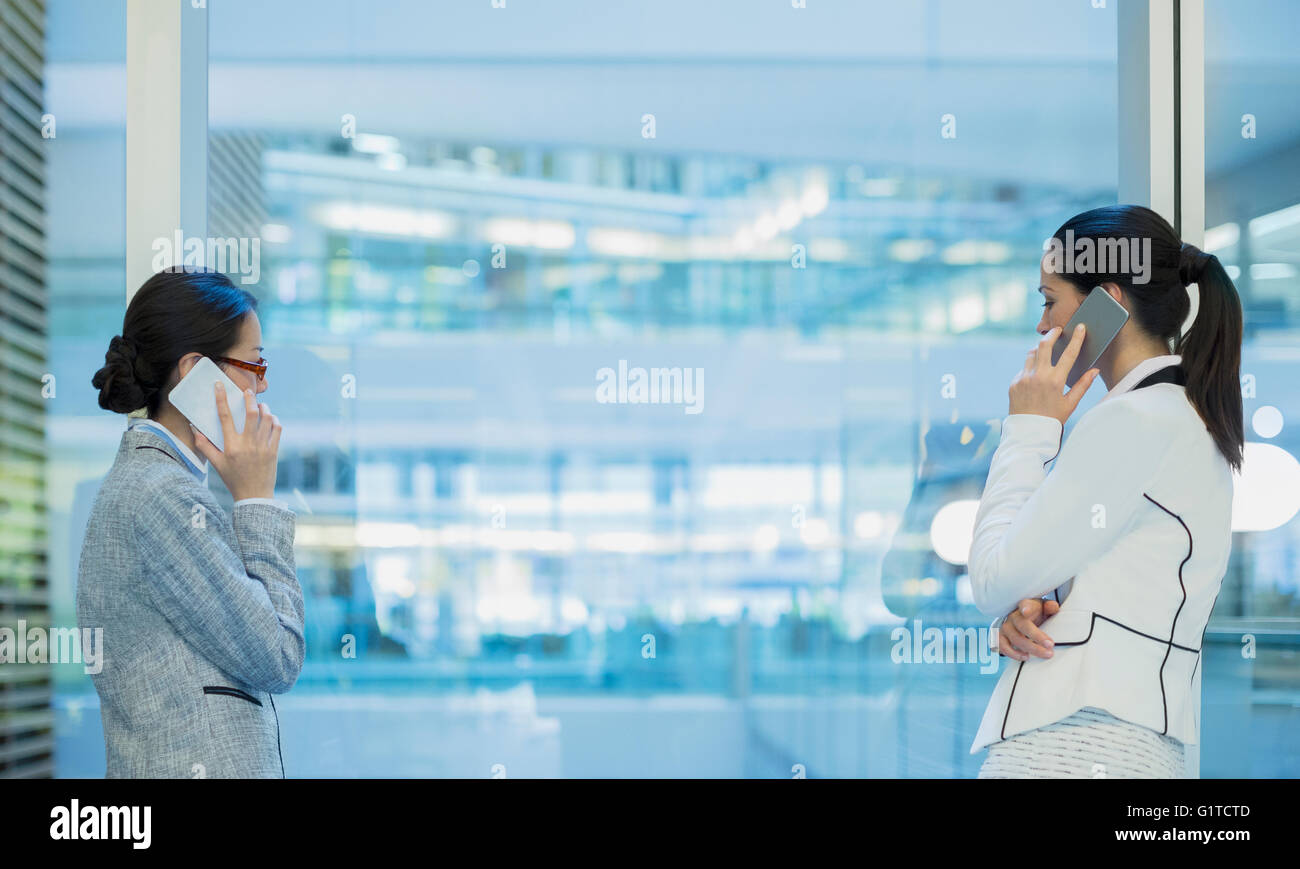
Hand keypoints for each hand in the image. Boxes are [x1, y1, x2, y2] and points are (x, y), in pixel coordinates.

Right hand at [191, 381, 281, 500]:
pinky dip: (274, 420)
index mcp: (231, 446)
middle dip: (249, 399)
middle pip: (251, 414)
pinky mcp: (273, 450)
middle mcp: (247, 444)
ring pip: (266, 419)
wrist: (254, 496)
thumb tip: (194, 429)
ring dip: (264, 408)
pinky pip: (277, 429)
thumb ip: (205, 446)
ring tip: (260, 405)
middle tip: (247, 392)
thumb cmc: (233, 479)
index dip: (221, 399)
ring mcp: (262, 447)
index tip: (219, 386)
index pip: (225, 417)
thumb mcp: (216, 464)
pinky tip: (270, 418)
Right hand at [998, 597, 1059, 660]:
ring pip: (1014, 638)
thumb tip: (1053, 606)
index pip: (1024, 605)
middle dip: (1036, 636)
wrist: (1022, 618)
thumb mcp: (1044, 608)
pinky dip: (1013, 654)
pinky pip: (1003, 647)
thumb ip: (1050, 607)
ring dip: (1030, 648)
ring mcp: (1005, 627)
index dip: (1025, 608)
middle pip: (1022, 625)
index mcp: (1025, 606)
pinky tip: (1025, 657)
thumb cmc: (1034, 614)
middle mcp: (1013, 616)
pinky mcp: (1000, 638)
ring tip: (1043, 654)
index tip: (1026, 612)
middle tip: (1050, 645)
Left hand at [1008, 323, 1099, 425]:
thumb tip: (1095, 370)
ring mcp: (1024, 379)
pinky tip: (1036, 376)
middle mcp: (1038, 377)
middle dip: (1052, 334)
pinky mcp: (1014, 383)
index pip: (1069, 354)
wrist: (1028, 433)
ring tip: (1046, 351)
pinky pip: (1023, 369)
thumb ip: (1083, 385)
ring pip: (1031, 354)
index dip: (1076, 338)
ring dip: (1039, 349)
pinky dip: (1031, 368)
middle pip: (1044, 345)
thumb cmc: (1053, 419)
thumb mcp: (1070, 404)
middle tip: (1057, 330)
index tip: (1080, 327)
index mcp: (1056, 381)